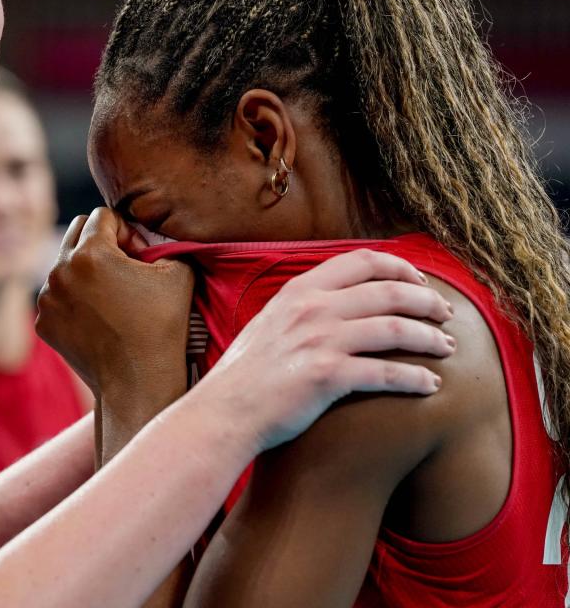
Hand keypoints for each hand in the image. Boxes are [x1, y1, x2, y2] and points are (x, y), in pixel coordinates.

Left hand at [36, 208, 193, 405]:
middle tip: (124, 267)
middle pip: (76, 231)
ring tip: (112, 296)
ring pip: (64, 265)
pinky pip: (57, 296)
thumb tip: (148, 240)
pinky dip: (74, 300)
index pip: (102, 216)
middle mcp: (59, 270)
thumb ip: (162, 242)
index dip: (126, 230)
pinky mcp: (43, 323)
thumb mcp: (179, 271)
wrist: (137, 383)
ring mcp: (46, 299)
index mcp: (89, 253)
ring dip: (86, 271)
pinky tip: (98, 318)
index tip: (140, 256)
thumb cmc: (161, 327)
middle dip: (101, 241)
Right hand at [195, 249, 455, 455]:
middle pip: (388, 292)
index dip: (400, 268)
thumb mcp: (270, 323)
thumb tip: (337, 301)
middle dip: (427, 302)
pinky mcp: (326, 376)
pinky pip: (385, 373)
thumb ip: (302, 307)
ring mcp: (319, 340)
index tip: (420, 284)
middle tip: (446, 316)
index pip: (363, 261)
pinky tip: (430, 385)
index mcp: (300, 290)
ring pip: (394, 329)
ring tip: (448, 348)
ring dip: (429, 338)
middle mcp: (312, 308)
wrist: (225, 412)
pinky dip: (415, 378)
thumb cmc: (247, 375)